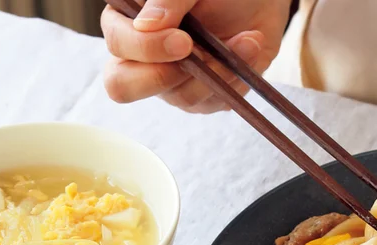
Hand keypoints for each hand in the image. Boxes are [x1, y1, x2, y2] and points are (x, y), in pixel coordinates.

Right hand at [101, 0, 289, 112]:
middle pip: (123, 86)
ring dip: (218, 71)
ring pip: (180, 97)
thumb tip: (145, 25)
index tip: (183, 40)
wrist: (258, 3)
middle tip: (197, 56)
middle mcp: (140, 57)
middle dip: (163, 77)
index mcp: (128, 22)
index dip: (146, 48)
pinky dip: (235, 79)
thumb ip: (168, 0)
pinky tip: (249, 50)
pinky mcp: (200, 97)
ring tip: (247, 40)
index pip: (118, 44)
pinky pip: (212, 103)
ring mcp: (169, 82)